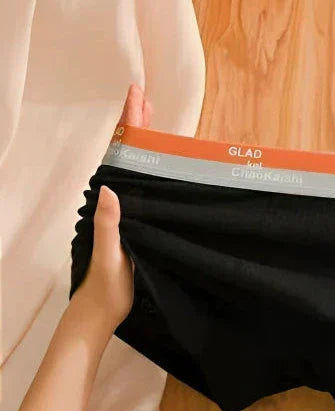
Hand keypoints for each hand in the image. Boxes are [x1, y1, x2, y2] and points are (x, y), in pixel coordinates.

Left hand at [70, 83, 152, 329]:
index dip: (130, 125)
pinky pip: (144, 188)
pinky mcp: (134, 226)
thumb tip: (109, 189)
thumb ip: (107, 225)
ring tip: (152, 120)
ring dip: (143, 143)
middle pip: (126, 155)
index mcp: (108, 205)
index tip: (137, 97)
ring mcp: (125, 214)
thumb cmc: (105, 288)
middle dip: (135, 125)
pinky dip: (151, 169)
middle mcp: (114, 203)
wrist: (99, 313)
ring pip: (134, 169)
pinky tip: (161, 164)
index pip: (120, 156)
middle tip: (145, 99)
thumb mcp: (108, 256)